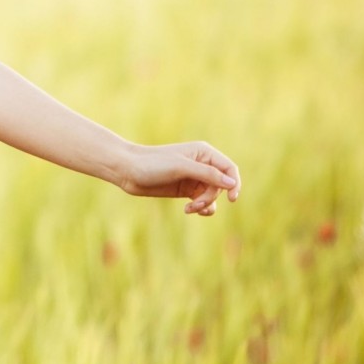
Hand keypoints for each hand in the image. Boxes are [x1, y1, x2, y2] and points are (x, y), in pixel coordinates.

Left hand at [116, 140, 240, 215]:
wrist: (128, 171)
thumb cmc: (153, 164)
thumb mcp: (181, 167)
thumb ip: (207, 174)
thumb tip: (232, 183)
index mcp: (203, 153)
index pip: (229, 168)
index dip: (235, 183)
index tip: (232, 199)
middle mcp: (201, 164)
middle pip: (221, 185)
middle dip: (211, 197)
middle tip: (196, 204)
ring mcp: (194, 178)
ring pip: (212, 195)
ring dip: (205, 204)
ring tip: (190, 209)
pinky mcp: (186, 190)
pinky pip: (203, 201)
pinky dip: (200, 208)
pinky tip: (189, 210)